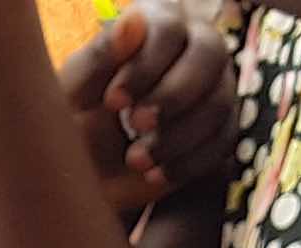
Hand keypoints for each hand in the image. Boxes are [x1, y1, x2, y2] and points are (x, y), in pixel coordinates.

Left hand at [61, 1, 236, 210]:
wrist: (89, 168)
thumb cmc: (78, 116)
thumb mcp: (76, 90)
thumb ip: (100, 56)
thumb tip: (132, 21)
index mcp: (156, 22)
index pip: (169, 29)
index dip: (145, 66)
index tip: (113, 101)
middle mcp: (194, 44)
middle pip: (210, 55)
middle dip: (173, 96)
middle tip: (136, 125)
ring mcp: (215, 84)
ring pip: (219, 101)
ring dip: (179, 136)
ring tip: (136, 160)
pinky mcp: (222, 124)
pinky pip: (224, 140)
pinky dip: (190, 162)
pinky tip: (156, 174)